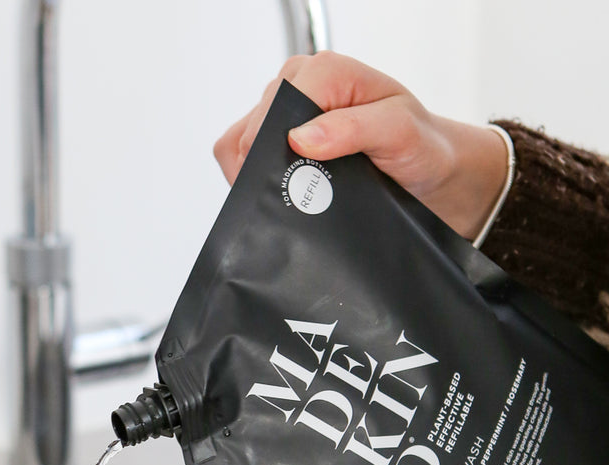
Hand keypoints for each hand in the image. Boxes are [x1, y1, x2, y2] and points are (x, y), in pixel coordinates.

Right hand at [213, 52, 507, 240]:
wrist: (426, 172)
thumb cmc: (418, 147)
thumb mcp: (400, 133)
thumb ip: (354, 129)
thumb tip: (300, 137)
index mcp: (328, 72)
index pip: (278, 105)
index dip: (274, 144)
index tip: (294, 177)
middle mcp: (300, 86)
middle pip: (252, 127)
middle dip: (266, 165)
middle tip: (302, 193)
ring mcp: (283, 114)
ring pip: (237, 144)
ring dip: (255, 177)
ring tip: (293, 195)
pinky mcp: (272, 140)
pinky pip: (235, 157)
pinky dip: (247, 181)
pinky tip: (278, 192)